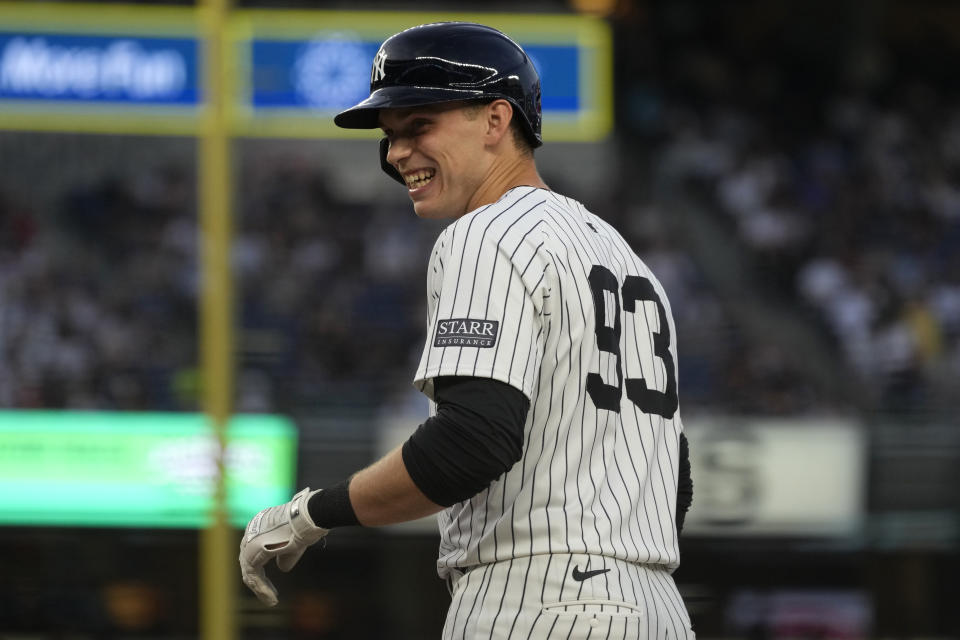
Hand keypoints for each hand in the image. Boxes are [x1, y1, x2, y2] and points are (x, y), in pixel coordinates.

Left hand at [239, 487, 328, 605]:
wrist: (304, 518)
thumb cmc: (303, 526)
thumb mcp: (293, 543)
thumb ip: (285, 555)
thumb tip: (282, 568)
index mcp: (259, 526)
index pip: (255, 552)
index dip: (262, 569)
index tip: (271, 582)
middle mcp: (250, 533)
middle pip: (250, 563)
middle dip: (260, 581)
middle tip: (270, 595)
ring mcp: (249, 542)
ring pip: (250, 572)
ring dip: (261, 588)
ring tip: (272, 600)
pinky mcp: (251, 553)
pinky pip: (253, 576)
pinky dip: (262, 588)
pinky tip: (272, 598)